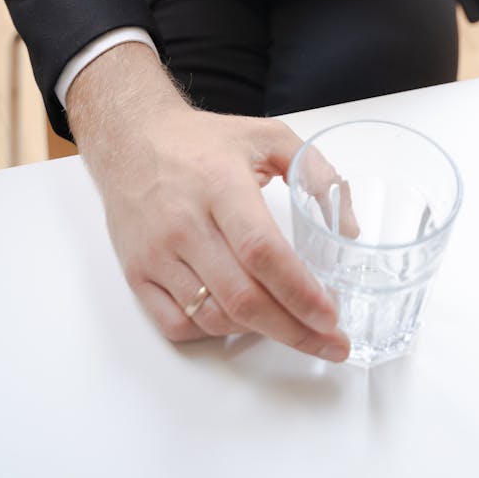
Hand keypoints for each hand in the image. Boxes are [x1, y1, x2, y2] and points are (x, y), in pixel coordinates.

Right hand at [67, 43, 349, 360]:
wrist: (131, 139)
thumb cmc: (202, 141)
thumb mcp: (267, 136)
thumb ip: (315, 172)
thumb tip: (347, 227)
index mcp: (221, 185)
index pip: (262, 251)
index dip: (299, 291)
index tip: (330, 315)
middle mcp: (185, 222)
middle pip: (242, 296)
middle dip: (294, 330)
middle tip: (330, 344)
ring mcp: (157, 252)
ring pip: (213, 317)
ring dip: (259, 333)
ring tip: (293, 328)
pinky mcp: (137, 272)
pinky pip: (178, 324)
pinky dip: (214, 332)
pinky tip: (239, 320)